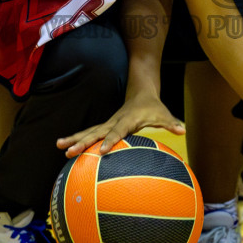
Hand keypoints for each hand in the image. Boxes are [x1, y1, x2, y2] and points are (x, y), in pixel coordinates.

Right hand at [57, 95, 185, 155]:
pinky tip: (66, 149)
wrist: (141, 92)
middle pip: (96, 132)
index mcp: (127, 119)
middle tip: (69, 150)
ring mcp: (107, 123)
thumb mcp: (163, 113)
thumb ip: (171, 122)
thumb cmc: (153, 107)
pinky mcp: (104, 126)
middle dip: (82, 141)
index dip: (110, 140)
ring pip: (88, 131)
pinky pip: (89, 133)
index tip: (102, 151)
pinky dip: (78, 139)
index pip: (118, 131)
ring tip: (60, 146)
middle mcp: (114, 120)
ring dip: (74, 139)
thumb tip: (182, 129)